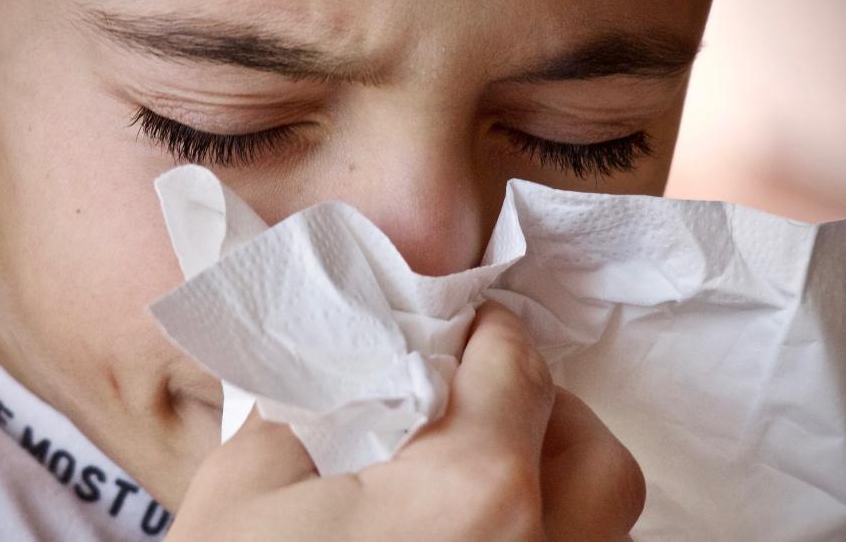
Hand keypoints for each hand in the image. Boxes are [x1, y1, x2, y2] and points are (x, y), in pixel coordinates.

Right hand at [166, 303, 644, 540]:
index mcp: (471, 493)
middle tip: (476, 400)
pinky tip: (471, 538)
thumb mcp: (245, 490)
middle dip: (543, 409)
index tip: (468, 324)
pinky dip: (539, 535)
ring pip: (600, 524)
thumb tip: (350, 372)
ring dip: (553, 480)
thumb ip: (311, 407)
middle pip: (592, 453)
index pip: (518, 370)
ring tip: (474, 472)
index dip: (490, 331)